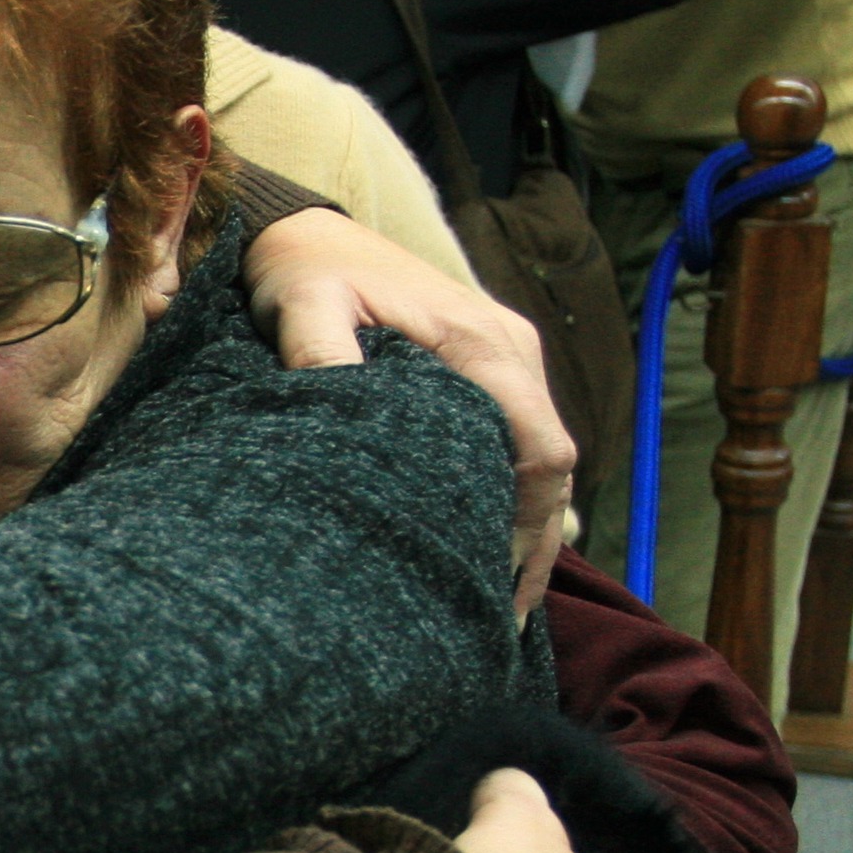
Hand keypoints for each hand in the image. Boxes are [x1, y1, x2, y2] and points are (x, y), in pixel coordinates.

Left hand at [245, 208, 571, 614]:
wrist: (302, 231)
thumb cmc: (304, 271)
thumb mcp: (304, 303)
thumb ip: (321, 352)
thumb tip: (340, 406)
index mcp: (484, 346)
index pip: (541, 452)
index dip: (531, 528)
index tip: (501, 590)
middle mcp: (510, 353)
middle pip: (551, 467)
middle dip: (533, 544)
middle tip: (502, 621)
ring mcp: (503, 360)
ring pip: (537, 459)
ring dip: (524, 526)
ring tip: (497, 603)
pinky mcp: (483, 369)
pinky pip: (514, 441)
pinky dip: (507, 494)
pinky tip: (483, 546)